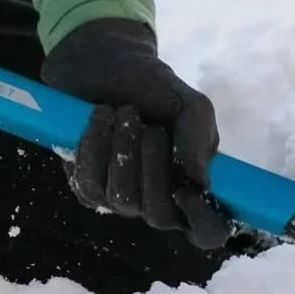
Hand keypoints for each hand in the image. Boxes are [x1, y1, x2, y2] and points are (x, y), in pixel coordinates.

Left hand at [40, 18, 230, 250]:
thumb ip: (198, 137)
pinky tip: (100, 117)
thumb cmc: (154, 87)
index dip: (202, 221)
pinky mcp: (87, 187)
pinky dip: (94, 146)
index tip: (186, 190)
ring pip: (122, 199)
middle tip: (150, 128)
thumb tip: (199, 182)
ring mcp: (121, 197)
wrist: (105, 62)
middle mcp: (158, 199)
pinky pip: (89, 186)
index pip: (207, 231)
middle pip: (159, 216)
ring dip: (123, 150)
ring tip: (125, 113)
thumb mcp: (188, 103)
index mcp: (192, 185)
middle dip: (153, 167)